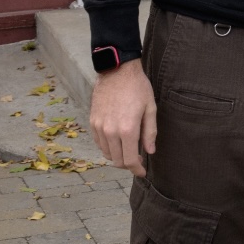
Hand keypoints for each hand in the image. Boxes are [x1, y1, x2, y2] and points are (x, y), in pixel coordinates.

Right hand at [90, 61, 156, 175]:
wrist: (117, 70)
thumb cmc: (137, 87)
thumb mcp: (150, 108)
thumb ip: (150, 132)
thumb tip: (150, 151)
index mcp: (127, 130)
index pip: (129, 160)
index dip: (136, 170)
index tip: (142, 173)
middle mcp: (110, 132)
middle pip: (117, 161)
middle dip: (128, 164)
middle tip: (137, 160)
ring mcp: (99, 127)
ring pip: (107, 153)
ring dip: (118, 156)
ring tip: (128, 149)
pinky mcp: (93, 122)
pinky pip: (99, 143)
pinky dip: (108, 147)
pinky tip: (117, 141)